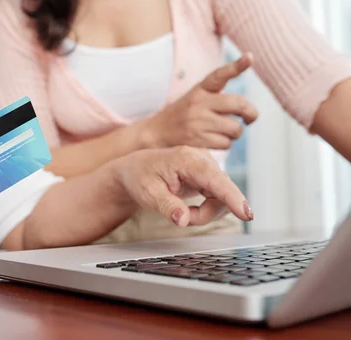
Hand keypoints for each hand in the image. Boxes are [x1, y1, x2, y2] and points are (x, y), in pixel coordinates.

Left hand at [112, 146, 252, 226]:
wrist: (135, 170)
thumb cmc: (139, 177)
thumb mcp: (147, 194)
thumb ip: (167, 206)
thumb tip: (183, 220)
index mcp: (186, 159)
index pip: (215, 178)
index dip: (232, 197)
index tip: (245, 213)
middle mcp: (202, 159)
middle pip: (222, 192)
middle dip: (206, 213)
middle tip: (183, 218)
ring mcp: (207, 167)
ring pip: (223, 197)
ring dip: (206, 212)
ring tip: (180, 211)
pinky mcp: (209, 176)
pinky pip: (219, 197)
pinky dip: (206, 209)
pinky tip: (189, 209)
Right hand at [138, 53, 258, 149]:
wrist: (155, 133)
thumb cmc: (183, 116)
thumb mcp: (195, 98)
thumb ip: (219, 99)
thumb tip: (249, 113)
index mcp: (199, 89)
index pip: (220, 75)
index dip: (237, 65)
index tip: (250, 57)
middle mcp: (199, 102)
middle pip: (239, 104)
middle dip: (251, 113)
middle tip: (250, 119)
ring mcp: (197, 121)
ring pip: (235, 127)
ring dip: (235, 133)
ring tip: (223, 132)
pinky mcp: (197, 139)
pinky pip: (226, 143)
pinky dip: (225, 144)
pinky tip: (214, 141)